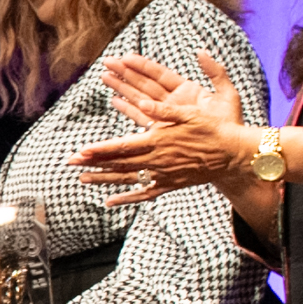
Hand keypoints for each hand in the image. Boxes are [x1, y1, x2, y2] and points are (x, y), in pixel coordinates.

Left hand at [73, 50, 261, 206]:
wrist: (232, 156)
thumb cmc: (213, 130)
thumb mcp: (190, 113)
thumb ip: (164, 110)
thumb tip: (143, 101)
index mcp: (158, 141)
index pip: (122, 146)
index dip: (99, 149)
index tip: (80, 151)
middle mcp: (157, 161)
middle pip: (119, 163)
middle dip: (93, 162)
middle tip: (70, 163)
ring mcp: (163, 175)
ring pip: (127, 178)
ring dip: (104, 179)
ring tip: (82, 179)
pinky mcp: (170, 184)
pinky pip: (144, 194)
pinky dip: (126, 199)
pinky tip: (110, 202)